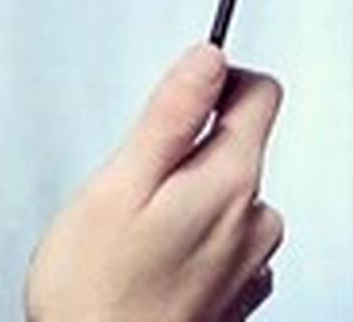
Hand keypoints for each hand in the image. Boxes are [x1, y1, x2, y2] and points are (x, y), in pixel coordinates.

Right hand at [24, 45, 283, 321]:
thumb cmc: (94, 288)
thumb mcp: (119, 182)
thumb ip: (170, 115)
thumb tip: (206, 59)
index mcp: (228, 183)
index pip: (258, 92)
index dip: (215, 75)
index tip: (179, 86)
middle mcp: (253, 222)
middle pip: (239, 142)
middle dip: (185, 144)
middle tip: (129, 177)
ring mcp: (249, 262)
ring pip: (228, 192)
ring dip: (185, 193)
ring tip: (130, 223)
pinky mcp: (234, 293)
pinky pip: (224, 238)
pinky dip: (189, 234)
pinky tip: (147, 256)